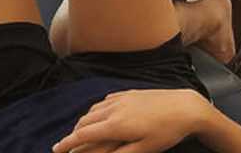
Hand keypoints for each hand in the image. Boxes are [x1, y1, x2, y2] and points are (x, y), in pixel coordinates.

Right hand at [53, 89, 208, 152]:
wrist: (184, 107)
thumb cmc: (165, 132)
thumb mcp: (143, 150)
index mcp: (116, 124)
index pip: (84, 135)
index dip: (68, 143)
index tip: (56, 150)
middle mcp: (115, 108)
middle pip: (86, 120)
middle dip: (73, 133)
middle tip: (67, 145)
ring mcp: (122, 98)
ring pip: (94, 109)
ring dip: (85, 121)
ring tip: (82, 132)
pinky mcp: (130, 92)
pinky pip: (105, 100)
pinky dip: (97, 109)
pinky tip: (101, 114)